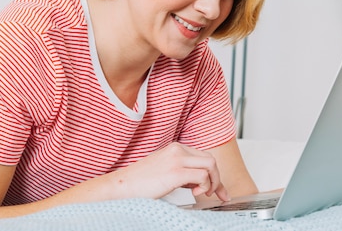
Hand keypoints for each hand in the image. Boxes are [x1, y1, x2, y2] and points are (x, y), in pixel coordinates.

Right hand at [113, 142, 229, 201]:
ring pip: (210, 165)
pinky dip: (204, 186)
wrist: (122, 186)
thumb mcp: (165, 170)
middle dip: (217, 179)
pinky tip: (195, 193)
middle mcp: (178, 150)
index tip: (218, 189)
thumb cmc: (141, 182)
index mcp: (176, 148)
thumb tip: (199, 182)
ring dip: (212, 183)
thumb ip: (182, 171)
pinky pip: (202, 176)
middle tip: (215, 194)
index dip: (214, 174)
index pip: (204, 157)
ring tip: (202, 193)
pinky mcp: (176, 172)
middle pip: (210, 160)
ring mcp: (177, 159)